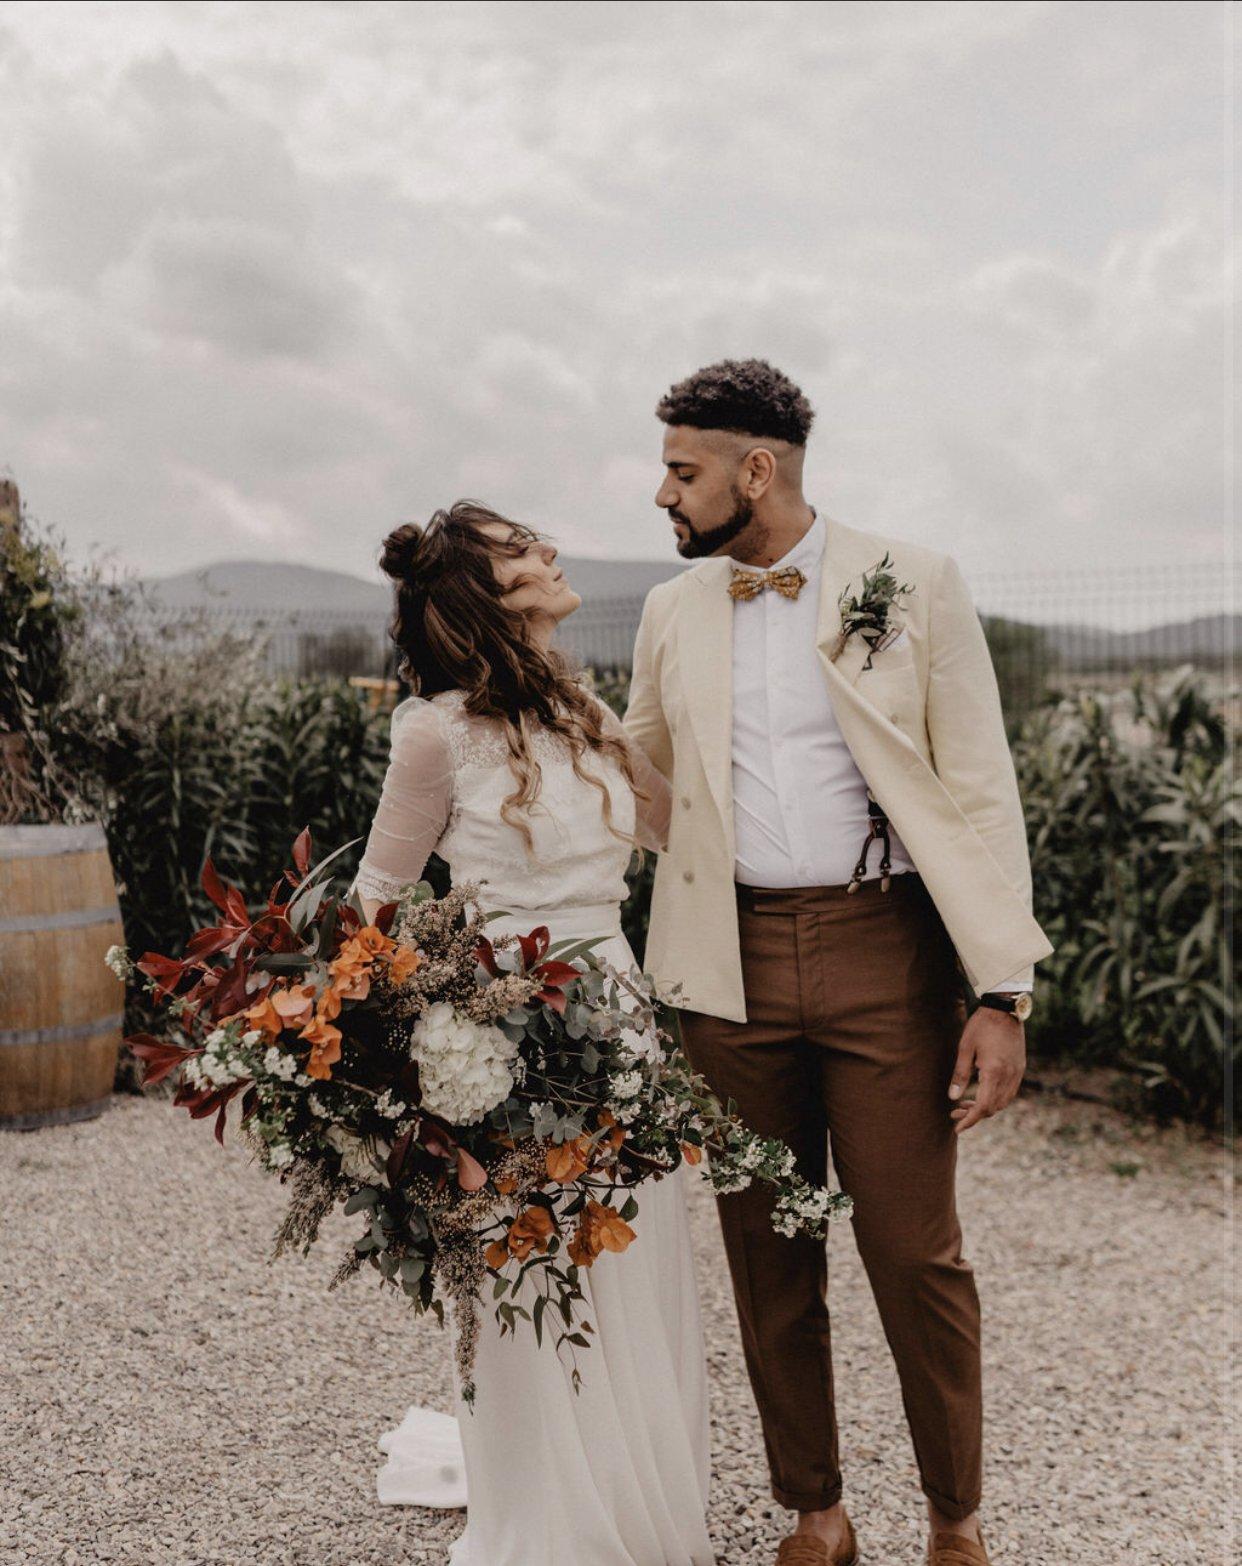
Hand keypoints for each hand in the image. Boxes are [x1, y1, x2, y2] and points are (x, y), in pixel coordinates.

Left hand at [947, 1006, 1025, 1133]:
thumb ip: (960, 1074)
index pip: (983, 1107)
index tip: (957, 1128)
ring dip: (985, 1107)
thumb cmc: (982, 1026)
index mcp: (994, 1072)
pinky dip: (995, 1098)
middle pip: (993, 1108)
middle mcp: (1009, 1076)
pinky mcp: (1020, 1068)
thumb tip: (953, 1098)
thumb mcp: (965, 1048)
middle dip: (974, 1115)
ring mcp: (1017, 1073)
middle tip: (955, 1114)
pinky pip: (1009, 1092)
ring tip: (965, 1105)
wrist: (1005, 1009)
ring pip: (1003, 1102)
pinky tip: (981, 1093)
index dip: (969, 1120)